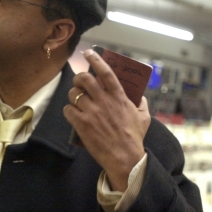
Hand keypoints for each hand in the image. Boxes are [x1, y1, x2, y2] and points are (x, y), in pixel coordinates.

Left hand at [63, 49, 150, 191]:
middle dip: (79, 78)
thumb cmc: (134, 138)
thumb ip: (141, 103)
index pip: (106, 72)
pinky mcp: (82, 124)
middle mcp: (104, 101)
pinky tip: (72, 114)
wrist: (124, 158)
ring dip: (73, 95)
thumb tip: (139, 96)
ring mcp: (92, 112)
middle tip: (79, 82)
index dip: (96, 60)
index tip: (88, 53)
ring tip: (76, 100)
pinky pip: (68, 110)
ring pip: (74, 94)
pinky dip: (68, 110)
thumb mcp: (144, 117)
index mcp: (119, 97)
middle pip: (85, 80)